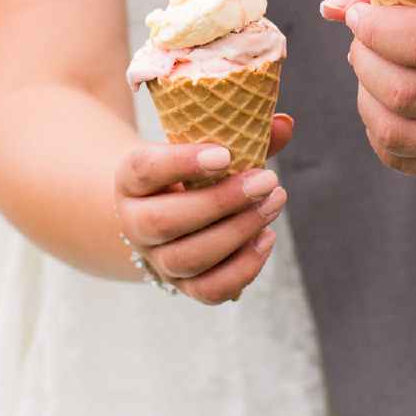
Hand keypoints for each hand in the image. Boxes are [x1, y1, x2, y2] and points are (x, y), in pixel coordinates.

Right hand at [113, 115, 293, 304]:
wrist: (166, 212)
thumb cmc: (189, 173)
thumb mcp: (200, 149)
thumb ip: (240, 137)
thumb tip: (284, 125)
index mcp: (131, 180)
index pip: (144, 170)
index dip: (181, 162)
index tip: (224, 154)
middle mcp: (135, 224)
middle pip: (165, 221)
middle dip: (221, 202)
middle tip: (266, 181)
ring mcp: (157, 260)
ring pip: (189, 258)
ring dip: (239, 232)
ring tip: (273, 204)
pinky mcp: (183, 286)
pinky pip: (210, 290)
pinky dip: (244, 267)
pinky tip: (267, 237)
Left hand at [320, 0, 415, 174]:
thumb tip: (333, 8)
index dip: (377, 30)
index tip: (359, 13)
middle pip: (406, 93)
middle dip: (365, 61)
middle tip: (361, 38)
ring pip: (398, 133)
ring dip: (366, 96)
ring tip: (370, 66)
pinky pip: (403, 158)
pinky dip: (377, 129)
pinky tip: (381, 96)